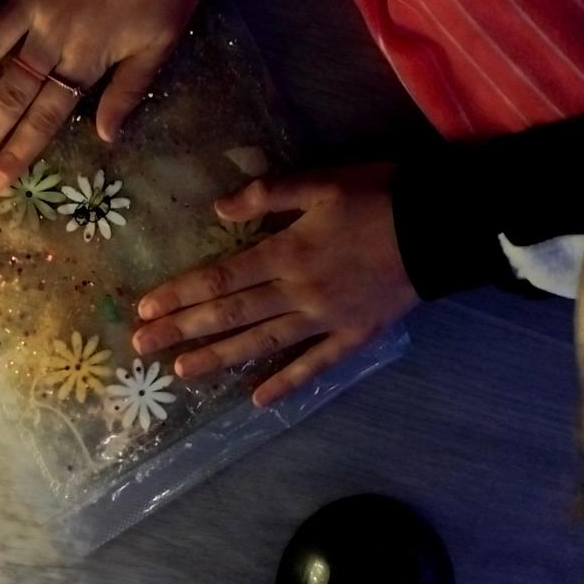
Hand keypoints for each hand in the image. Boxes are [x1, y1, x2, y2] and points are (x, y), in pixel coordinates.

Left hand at [133, 164, 417, 406]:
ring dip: (220, 359)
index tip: (145, 309)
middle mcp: (298, 293)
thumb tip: (217, 211)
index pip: (220, 278)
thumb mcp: (322, 182)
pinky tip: (258, 400)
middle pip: (231, 315)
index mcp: (287, 253)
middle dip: (183, 330)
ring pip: (263, 344)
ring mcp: (326, 320)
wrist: (440, 228)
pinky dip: (287, 383)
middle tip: (142, 347)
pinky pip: (315, 365)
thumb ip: (268, 195)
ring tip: (182, 373)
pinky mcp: (354, 335)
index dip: (180, 294)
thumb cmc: (380, 196)